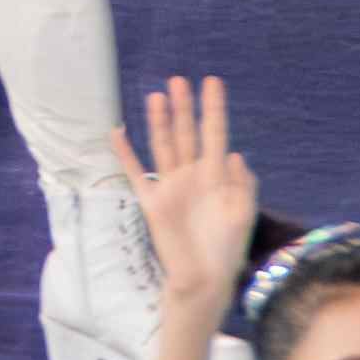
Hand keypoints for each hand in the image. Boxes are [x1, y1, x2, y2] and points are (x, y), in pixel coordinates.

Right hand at [118, 73, 261, 323]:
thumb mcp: (242, 216)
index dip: (214, 108)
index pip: (215, 134)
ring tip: (157, 96)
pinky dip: (125, 153)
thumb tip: (232, 153)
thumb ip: (241, 185)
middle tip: (179, 80)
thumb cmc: (227, 250)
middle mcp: (192, 175)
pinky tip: (117, 133)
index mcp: (216, 176)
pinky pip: (135, 171)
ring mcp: (171, 186)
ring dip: (159, 121)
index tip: (212, 82)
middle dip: (184, 107)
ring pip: (163, 145)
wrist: (203, 279)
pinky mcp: (152, 200)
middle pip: (187, 133)